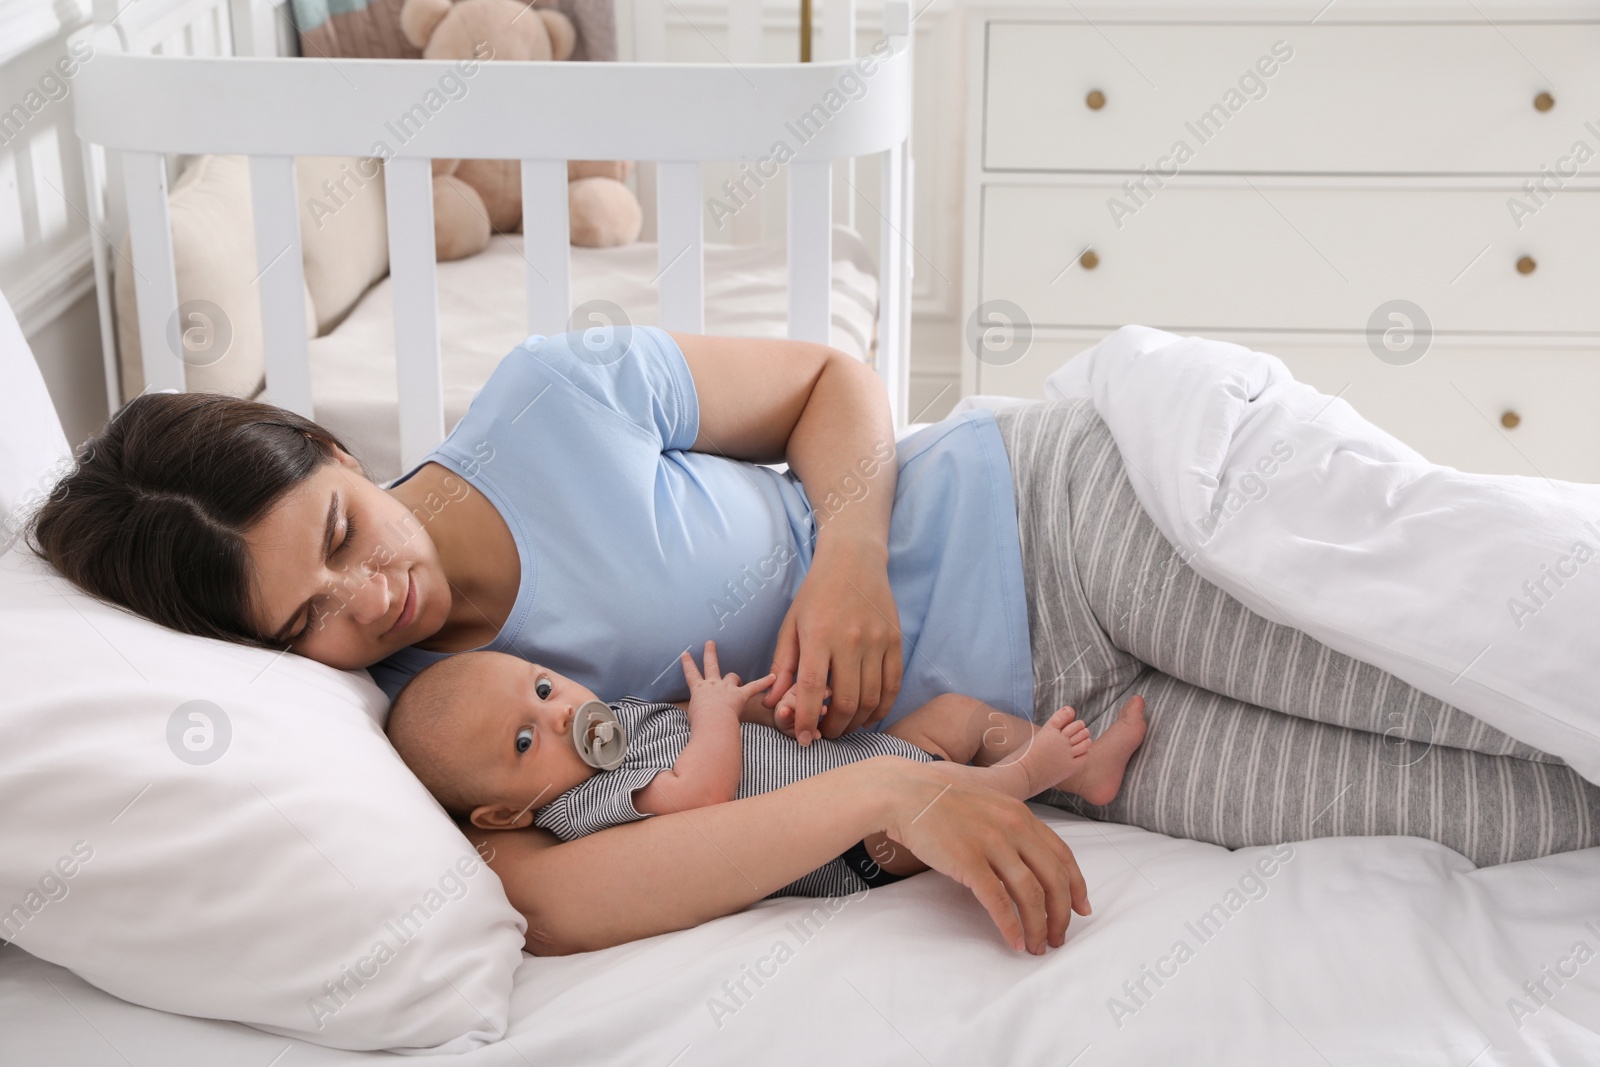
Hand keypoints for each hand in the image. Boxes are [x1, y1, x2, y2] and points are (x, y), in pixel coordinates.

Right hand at [681, 641, 774, 724]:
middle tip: (710, 643)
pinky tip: (773, 677)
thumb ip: (694, 713)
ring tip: (738, 680)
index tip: (685, 653)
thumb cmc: (700, 724)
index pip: (691, 674)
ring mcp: (727, 688)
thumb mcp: (691, 717)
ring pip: (732, 677)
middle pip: (711, 665)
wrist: (713, 723)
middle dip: (710, 653)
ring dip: (735, 678)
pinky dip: (764, 682)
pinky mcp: (740, 695)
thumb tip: (696, 720)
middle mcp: (713, 684)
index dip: (688, 663)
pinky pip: (754, 686)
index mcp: (699, 690)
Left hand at [764, 539, 902, 745]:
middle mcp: (850, 640)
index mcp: (818, 635)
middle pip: (845, 701)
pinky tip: (868, 716)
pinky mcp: (895, 642)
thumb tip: (772, 702)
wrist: (854, 561)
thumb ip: (783, 665)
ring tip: (843, 727)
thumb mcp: (791, 625)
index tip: (803, 738)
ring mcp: (877, 641)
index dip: (806, 719)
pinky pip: (892, 686)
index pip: (811, 689)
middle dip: (833, 728)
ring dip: (856, 723)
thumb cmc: (816, 594)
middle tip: (824, 735)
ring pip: (871, 699)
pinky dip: (882, 708)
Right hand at [875, 758, 1089, 953]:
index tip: (1082, 908)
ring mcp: (991, 844)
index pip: (1063, 855)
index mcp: (1021, 815)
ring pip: (1030, 893)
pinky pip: (998, 901)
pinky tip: (1015, 940)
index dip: (1077, 886)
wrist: (905, 793)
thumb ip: (1010, 826)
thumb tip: (1026, 859)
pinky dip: (1011, 926)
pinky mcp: (968, 861)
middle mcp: (1013, 828)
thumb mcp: (988, 804)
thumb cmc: (941, 801)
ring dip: (1039, 926)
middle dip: (1062, 914)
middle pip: (1053, 878)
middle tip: (1059, 937)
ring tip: (1038, 946)